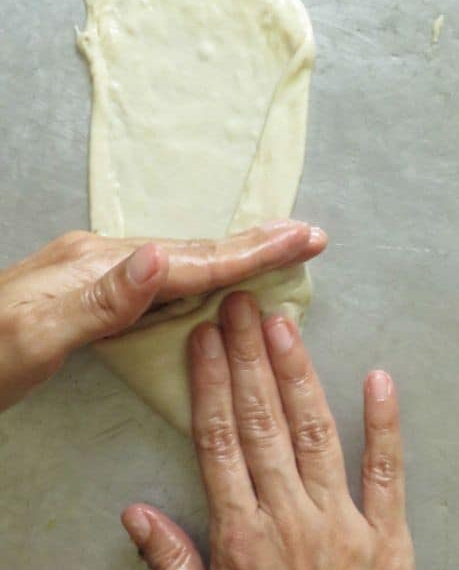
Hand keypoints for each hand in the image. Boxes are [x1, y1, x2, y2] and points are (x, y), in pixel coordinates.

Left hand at [0, 221, 324, 410]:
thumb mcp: (39, 334)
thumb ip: (104, 298)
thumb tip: (162, 253)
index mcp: (102, 267)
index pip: (192, 260)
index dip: (253, 252)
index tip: (305, 237)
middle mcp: (105, 260)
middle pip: (195, 251)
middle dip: (256, 244)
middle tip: (309, 235)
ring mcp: (98, 274)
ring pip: (182, 263)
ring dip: (235, 257)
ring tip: (277, 250)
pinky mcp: (94, 293)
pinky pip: (163, 281)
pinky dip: (201, 277)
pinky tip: (210, 283)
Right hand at [122, 294, 418, 569]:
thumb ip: (169, 566)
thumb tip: (135, 513)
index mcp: (241, 537)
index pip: (218, 441)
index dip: (209, 385)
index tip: (204, 341)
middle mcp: (290, 519)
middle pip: (263, 423)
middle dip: (248, 358)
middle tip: (240, 307)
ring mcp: (343, 525)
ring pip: (317, 433)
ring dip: (299, 375)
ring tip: (284, 326)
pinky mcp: (388, 540)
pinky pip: (388, 472)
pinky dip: (385, 424)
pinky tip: (378, 380)